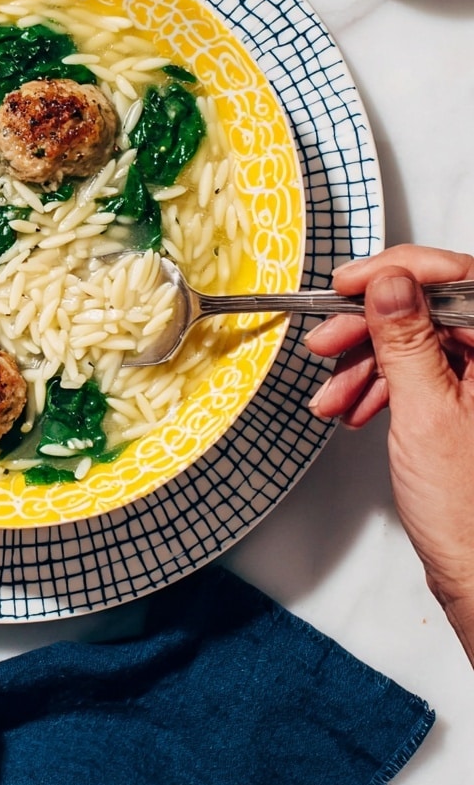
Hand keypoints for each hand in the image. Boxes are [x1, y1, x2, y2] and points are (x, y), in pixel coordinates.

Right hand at [305, 245, 473, 662]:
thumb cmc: (468, 512)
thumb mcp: (426, 413)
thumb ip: (406, 340)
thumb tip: (390, 281)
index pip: (456, 277)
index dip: (397, 272)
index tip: (348, 284)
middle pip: (430, 309)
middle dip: (370, 326)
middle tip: (326, 342)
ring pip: (419, 343)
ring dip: (367, 363)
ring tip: (331, 393)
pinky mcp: (467, 402)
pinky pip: (420, 373)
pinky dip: (382, 387)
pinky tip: (353, 408)